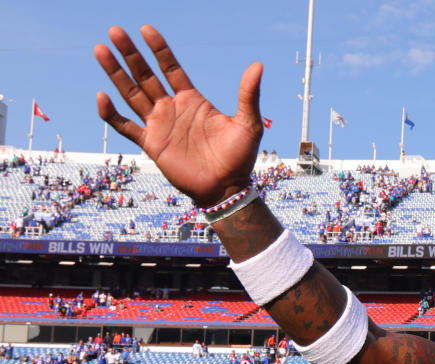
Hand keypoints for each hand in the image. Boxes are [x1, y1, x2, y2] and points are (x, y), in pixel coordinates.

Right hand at [93, 25, 262, 206]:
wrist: (227, 188)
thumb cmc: (239, 158)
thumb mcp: (248, 123)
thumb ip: (248, 95)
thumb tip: (258, 66)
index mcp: (192, 100)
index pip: (171, 67)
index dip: (159, 49)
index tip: (146, 29)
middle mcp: (172, 109)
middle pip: (145, 75)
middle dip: (130, 54)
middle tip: (114, 31)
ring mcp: (159, 125)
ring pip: (131, 94)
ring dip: (115, 73)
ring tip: (100, 50)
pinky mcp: (151, 144)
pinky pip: (125, 127)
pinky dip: (111, 114)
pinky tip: (101, 96)